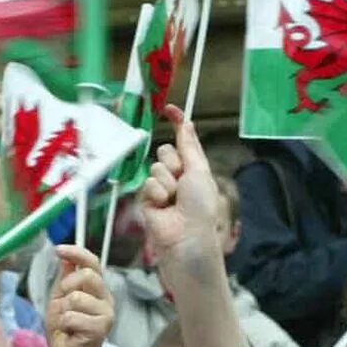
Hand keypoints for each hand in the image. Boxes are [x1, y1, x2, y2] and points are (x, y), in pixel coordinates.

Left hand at [47, 245, 112, 346]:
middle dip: (67, 285)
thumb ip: (65, 279)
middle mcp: (106, 299)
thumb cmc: (65, 330)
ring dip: (64, 311)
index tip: (58, 249)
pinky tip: (71, 333)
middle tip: (63, 303)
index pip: (92, 262)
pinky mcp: (101, 328)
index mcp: (97, 289)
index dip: (76, 252)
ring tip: (68, 323)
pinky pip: (72, 316)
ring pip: (76, 297)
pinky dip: (64, 325)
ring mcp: (106, 313)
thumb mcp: (60, 299)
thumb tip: (65, 257)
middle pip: (87, 275)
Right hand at [140, 105, 221, 271]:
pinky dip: (156, 195)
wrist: (186, 237)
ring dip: (167, 183)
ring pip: (156, 168)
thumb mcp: (199, 171)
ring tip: (174, 201)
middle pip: (165, 151)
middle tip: (182, 183)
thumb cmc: (200, 207)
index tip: (169, 109)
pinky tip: (163, 208)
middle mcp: (177, 176)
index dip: (177, 123)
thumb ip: (189, 145)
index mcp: (193, 167)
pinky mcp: (147, 200)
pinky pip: (147, 185)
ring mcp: (161, 188)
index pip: (182, 139)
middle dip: (174, 164)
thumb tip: (186, 121)